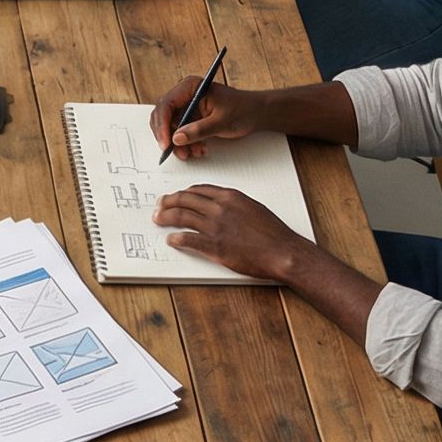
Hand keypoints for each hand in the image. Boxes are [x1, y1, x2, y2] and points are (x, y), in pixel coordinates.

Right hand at [151, 75, 262, 158]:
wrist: (257, 113)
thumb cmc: (243, 110)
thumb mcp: (221, 121)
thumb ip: (199, 130)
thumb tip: (177, 138)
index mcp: (190, 86)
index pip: (166, 104)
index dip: (163, 125)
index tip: (167, 142)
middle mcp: (185, 94)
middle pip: (164, 116)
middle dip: (169, 136)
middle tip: (176, 152)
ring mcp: (187, 106)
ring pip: (171, 127)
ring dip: (179, 143)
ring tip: (193, 152)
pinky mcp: (191, 117)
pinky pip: (180, 132)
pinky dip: (186, 143)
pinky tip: (198, 149)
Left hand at [153, 185, 307, 280]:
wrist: (283, 252)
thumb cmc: (273, 233)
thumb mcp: (253, 207)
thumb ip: (233, 204)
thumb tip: (219, 204)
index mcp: (230, 197)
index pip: (198, 190)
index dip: (183, 193)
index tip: (176, 196)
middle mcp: (220, 208)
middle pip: (184, 200)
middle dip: (168, 201)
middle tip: (160, 205)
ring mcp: (216, 227)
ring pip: (182, 216)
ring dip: (166, 217)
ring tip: (158, 219)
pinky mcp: (215, 247)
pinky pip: (188, 239)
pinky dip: (176, 238)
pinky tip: (171, 239)